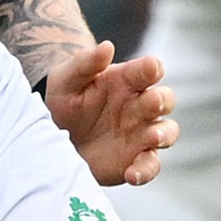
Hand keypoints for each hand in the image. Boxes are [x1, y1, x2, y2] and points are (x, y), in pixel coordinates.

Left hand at [44, 43, 177, 188]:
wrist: (53, 135)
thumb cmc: (63, 100)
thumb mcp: (67, 79)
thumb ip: (86, 63)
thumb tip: (107, 46)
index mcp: (127, 81)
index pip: (148, 70)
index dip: (152, 68)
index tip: (151, 68)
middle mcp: (139, 106)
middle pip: (164, 99)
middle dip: (162, 100)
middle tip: (152, 102)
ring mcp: (140, 134)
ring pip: (167, 132)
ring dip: (164, 134)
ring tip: (152, 137)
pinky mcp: (135, 160)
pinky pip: (149, 165)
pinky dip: (146, 170)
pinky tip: (132, 174)